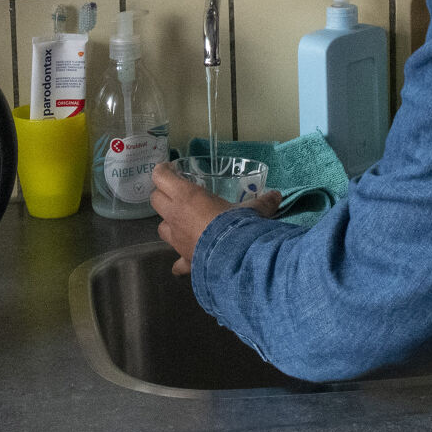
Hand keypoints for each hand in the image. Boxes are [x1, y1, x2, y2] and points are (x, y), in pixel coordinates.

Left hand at [151, 165, 279, 274]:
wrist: (233, 258)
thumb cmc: (236, 224)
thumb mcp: (252, 209)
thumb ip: (263, 201)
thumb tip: (276, 195)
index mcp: (187, 196)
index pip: (161, 177)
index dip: (162, 171)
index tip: (170, 169)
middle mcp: (176, 215)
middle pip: (155, 200)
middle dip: (162, 195)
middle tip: (176, 194)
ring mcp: (176, 239)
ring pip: (161, 227)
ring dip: (169, 224)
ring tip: (182, 223)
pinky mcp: (184, 260)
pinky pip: (176, 262)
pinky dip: (180, 261)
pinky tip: (187, 260)